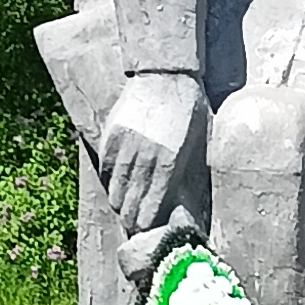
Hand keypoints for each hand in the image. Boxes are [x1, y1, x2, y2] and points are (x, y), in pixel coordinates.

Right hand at [98, 72, 206, 242]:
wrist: (166, 74)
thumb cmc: (189, 109)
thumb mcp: (197, 139)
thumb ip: (184, 168)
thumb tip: (175, 201)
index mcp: (170, 157)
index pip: (154, 200)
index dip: (147, 220)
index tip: (145, 230)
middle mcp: (146, 153)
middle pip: (133, 197)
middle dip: (132, 217)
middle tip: (132, 228)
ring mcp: (126, 143)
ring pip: (117, 185)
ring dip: (119, 202)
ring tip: (121, 212)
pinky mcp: (112, 133)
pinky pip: (107, 166)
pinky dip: (110, 181)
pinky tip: (114, 189)